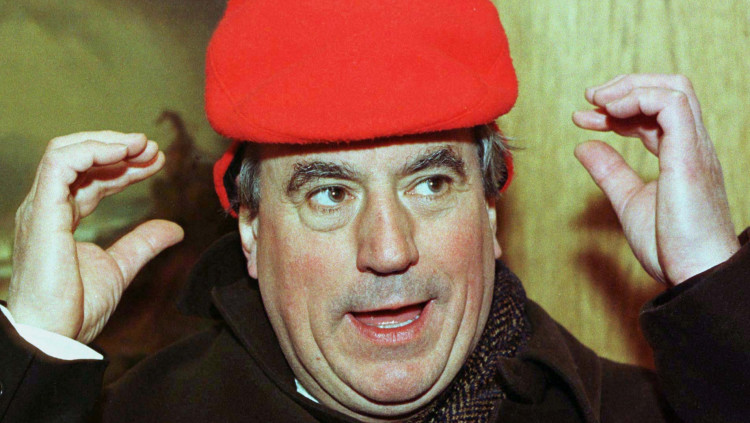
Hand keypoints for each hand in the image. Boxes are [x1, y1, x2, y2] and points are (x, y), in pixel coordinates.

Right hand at [7, 131, 183, 342]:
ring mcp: (41, 207)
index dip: (125, 166)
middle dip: (118, 148)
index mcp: (60, 217)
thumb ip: (142, 244)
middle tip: (153, 149)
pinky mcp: (41, 212)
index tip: (157, 162)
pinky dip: (93, 151)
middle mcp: (47, 207)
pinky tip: (123, 154)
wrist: (53, 336)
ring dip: (107, 143)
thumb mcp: (119, 267)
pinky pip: (60, 164)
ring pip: (66, 151)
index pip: (92, 177)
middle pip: (79, 159)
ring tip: (142, 145)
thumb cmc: (74, 308)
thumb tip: (174, 230)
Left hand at [572, 74, 738, 284]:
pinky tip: (610, 113)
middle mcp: (691, 145)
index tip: (582, 118)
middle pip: (667, 89)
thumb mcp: (629, 201)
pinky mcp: (690, 155)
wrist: (695, 274)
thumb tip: (583, 146)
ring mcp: (694, 147)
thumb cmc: (671, 247)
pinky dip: (638, 98)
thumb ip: (610, 172)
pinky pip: (672, 104)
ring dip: (629, 87)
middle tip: (589, 98)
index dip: (615, 109)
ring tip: (596, 101)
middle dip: (625, 86)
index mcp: (680, 155)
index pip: (652, 113)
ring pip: (673, 88)